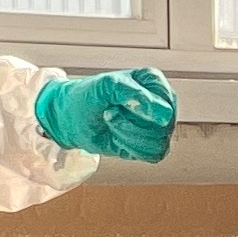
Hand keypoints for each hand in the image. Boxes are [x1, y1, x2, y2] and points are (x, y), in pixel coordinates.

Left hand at [32, 65, 177, 161]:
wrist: (72, 118)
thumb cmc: (89, 97)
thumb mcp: (106, 87)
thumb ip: (136, 94)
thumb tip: (164, 115)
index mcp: (154, 81)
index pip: (163, 105)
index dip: (140, 111)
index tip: (118, 105)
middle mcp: (162, 102)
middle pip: (163, 125)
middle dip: (131, 124)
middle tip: (111, 114)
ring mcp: (160, 124)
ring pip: (159, 142)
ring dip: (128, 136)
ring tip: (114, 124)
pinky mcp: (152, 144)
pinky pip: (154, 155)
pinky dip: (132, 148)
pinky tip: (119, 137)